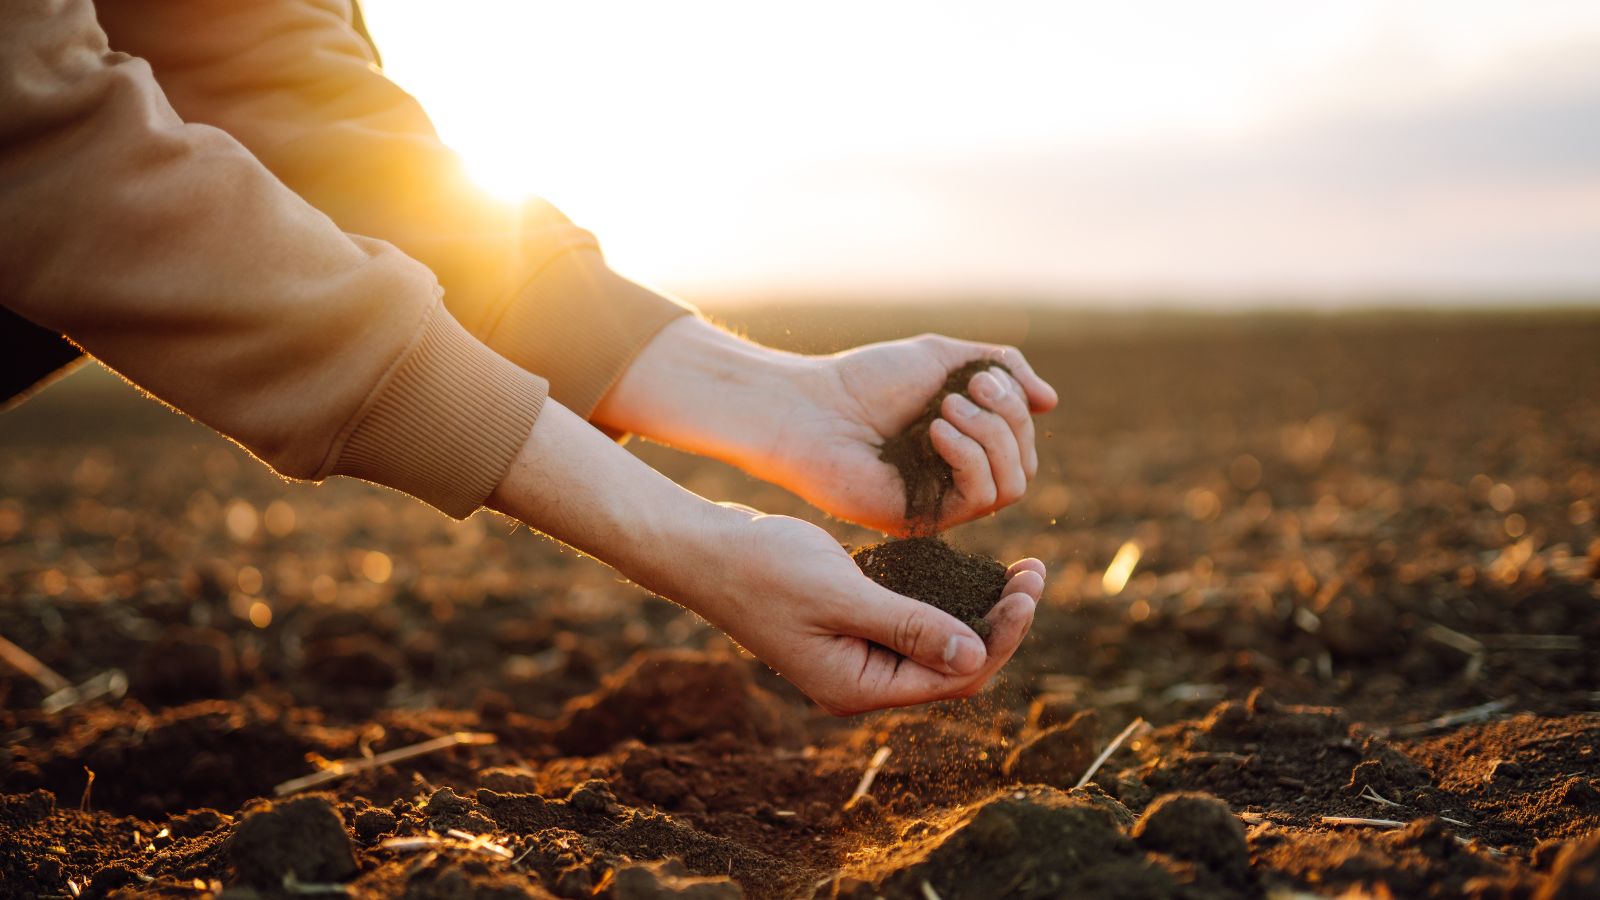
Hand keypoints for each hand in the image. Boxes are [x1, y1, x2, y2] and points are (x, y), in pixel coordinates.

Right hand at [488, 401, 1046, 714]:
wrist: (700, 549)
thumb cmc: (762, 568)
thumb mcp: (841, 593)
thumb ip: (908, 625)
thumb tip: (975, 654)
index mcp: (858, 686)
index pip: (954, 676)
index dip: (1001, 637)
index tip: (1028, 589)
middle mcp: (861, 680)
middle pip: (954, 665)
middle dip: (1000, 622)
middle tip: (1034, 570)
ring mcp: (854, 655)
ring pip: (937, 642)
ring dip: (979, 609)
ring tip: (1019, 567)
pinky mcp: (848, 626)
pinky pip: (912, 621)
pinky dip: (945, 598)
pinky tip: (969, 568)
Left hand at [770, 334, 1057, 533]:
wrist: (811, 407)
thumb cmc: (866, 380)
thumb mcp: (945, 358)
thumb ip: (1002, 369)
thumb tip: (1051, 402)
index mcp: (964, 444)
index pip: (1022, 441)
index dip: (1015, 408)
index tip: (980, 377)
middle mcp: (957, 478)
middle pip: (1025, 463)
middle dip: (1008, 419)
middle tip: (967, 390)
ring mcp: (943, 503)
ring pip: (1013, 485)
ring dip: (991, 437)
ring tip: (946, 409)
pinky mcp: (925, 520)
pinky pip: (981, 499)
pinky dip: (970, 458)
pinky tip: (936, 432)